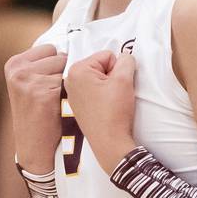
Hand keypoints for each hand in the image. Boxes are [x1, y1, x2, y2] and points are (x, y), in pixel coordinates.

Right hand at [4, 43, 66, 172]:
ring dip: (69, 83)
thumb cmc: (37, 116)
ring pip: (68, 68)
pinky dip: (73, 93)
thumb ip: (39, 65)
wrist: (35, 148)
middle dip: (62, 73)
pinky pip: (72, 81)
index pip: (50, 48)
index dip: (55, 66)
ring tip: (58, 101)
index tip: (47, 85)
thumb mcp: (28, 85)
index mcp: (14, 64)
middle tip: (54, 95)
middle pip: (60, 56)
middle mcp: (19, 70)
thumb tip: (66, 46)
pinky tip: (62, 107)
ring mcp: (30, 80)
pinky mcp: (44, 92)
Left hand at [64, 48, 136, 171]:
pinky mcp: (77, 104)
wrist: (109, 142)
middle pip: (101, 66)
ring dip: (108, 86)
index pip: (107, 55)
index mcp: (77, 70)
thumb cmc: (114, 110)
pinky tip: (105, 107)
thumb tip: (125, 57)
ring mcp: (71, 93)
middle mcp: (70, 79)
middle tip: (114, 93)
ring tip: (110, 101)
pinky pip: (94, 90)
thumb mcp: (124, 79)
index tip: (116, 85)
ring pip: (98, 78)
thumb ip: (126, 60)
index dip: (118, 68)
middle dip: (112, 76)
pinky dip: (102, 95)